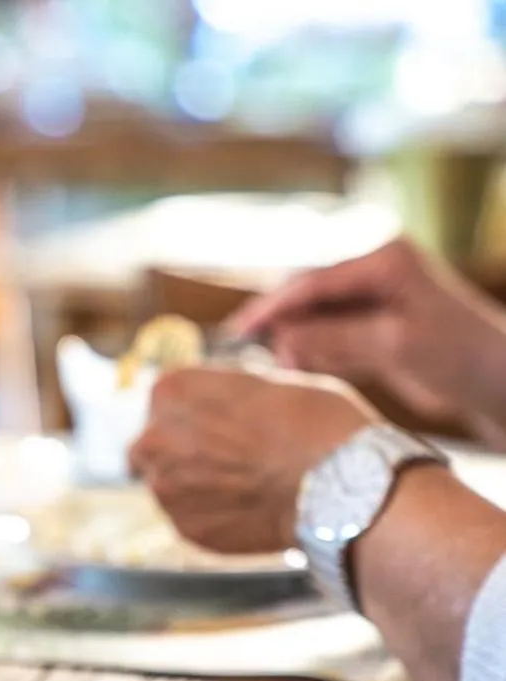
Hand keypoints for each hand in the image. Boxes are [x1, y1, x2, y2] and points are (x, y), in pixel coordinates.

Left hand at [129, 368, 378, 552]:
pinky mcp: (185, 528)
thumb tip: (219, 402)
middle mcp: (154, 439)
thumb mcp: (268, 382)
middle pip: (154, 443)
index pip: (167, 399)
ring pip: (167, 483)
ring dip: (193, 484)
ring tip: (243, 484)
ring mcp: (165, 488)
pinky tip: (248, 508)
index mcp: (172, 391)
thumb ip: (225, 393)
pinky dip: (212, 514)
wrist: (339, 486)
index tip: (219, 420)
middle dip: (182, 449)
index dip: (196, 410)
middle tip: (226, 456)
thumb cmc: (316, 424)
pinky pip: (190, 517)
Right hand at [226, 237, 505, 444]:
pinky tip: (294, 366)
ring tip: (272, 365)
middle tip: (249, 353)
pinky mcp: (378, 328)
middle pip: (309, 294)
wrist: (501, 383)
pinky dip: (311, 350)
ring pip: (316, 317)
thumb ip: (332, 339)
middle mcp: (377, 272)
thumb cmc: (460, 355)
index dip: (271, 306)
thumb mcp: (391, 345)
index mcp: (384, 259)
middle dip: (280, 323)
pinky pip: (331, 335)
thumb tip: (278, 339)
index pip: (312, 281)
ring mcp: (377, 299)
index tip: (238, 330)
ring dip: (293, 339)